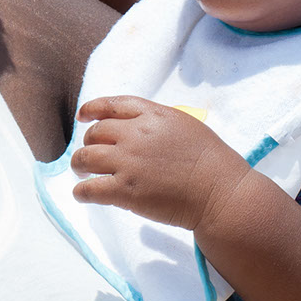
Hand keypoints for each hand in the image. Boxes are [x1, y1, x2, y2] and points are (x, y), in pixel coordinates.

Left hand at [71, 96, 249, 230]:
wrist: (221, 193)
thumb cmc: (212, 162)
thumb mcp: (187, 126)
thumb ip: (159, 123)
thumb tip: (137, 127)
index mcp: (153, 116)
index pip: (112, 105)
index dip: (92, 109)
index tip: (83, 116)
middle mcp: (136, 135)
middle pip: (95, 133)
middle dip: (89, 143)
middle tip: (92, 155)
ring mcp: (128, 162)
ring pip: (85, 158)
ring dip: (79, 165)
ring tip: (82, 172)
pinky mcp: (125, 190)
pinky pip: (89, 189)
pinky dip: (81, 192)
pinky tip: (82, 194)